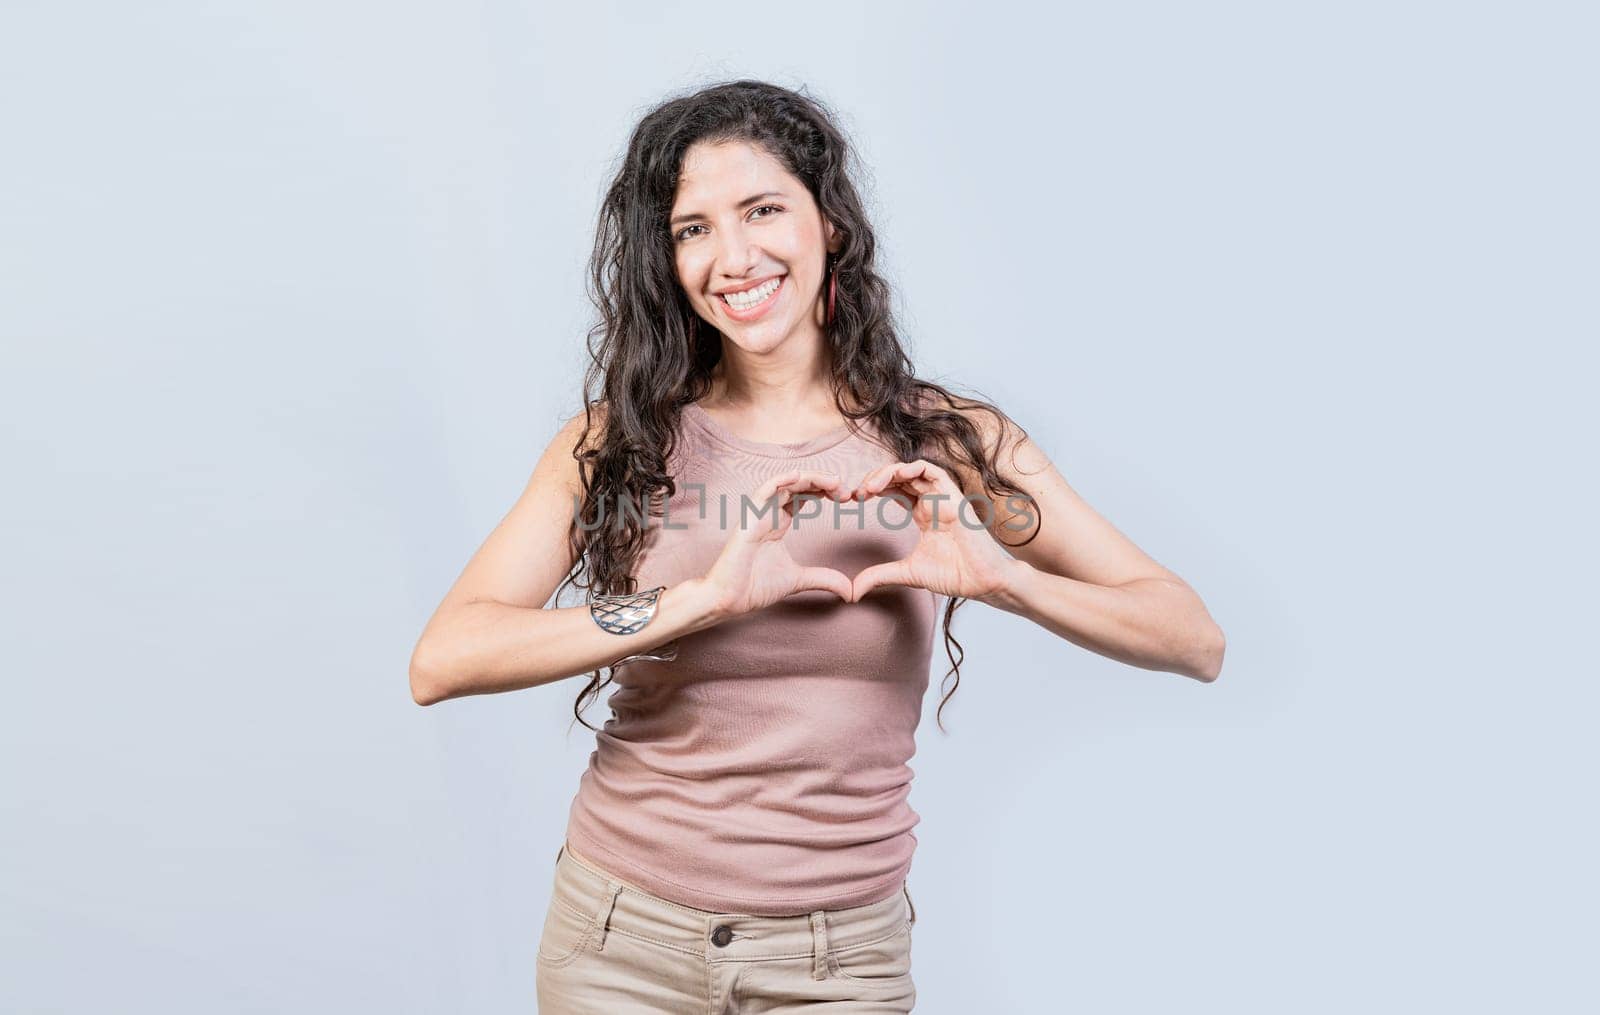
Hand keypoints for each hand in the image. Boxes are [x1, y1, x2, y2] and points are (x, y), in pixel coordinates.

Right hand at [701, 469, 854, 617]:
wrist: (728, 600)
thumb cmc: (754, 587)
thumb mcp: (799, 580)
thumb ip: (824, 579)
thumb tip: (850, 590)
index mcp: (778, 523)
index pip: (803, 497)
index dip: (825, 492)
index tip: (846, 497)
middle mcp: (768, 514)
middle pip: (797, 486)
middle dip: (823, 483)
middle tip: (845, 490)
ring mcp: (757, 515)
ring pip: (784, 484)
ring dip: (810, 479)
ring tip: (833, 482)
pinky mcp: (748, 521)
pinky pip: (762, 493)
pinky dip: (778, 481)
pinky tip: (798, 476)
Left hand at [846, 459, 1019, 604]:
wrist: (982, 581)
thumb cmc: (954, 575)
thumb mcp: (906, 573)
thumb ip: (879, 576)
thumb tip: (852, 591)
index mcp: (923, 514)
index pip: (895, 489)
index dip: (873, 489)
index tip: (854, 499)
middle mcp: (932, 501)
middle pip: (900, 476)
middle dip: (876, 478)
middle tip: (858, 493)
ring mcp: (943, 497)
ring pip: (913, 469)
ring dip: (889, 472)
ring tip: (871, 487)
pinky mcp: (953, 496)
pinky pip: (932, 470)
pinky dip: (912, 468)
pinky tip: (894, 477)